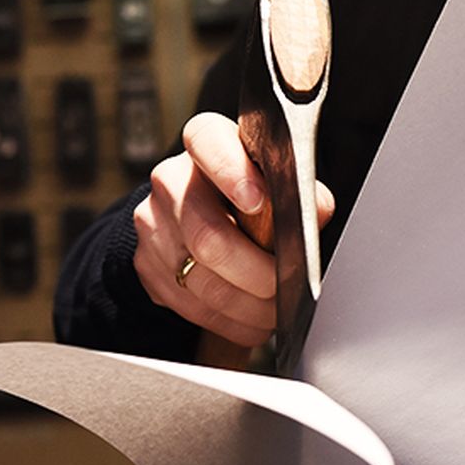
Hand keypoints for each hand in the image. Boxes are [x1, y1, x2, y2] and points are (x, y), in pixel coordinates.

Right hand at [133, 112, 334, 347]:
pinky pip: (189, 305)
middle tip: (288, 284)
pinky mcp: (147, 265)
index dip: (231, 172)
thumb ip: (300, 189)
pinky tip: (252, 320)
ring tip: (277, 311)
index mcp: (207, 143)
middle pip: (207, 233)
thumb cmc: (251, 192)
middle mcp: (171, 179)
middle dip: (257, 270)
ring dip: (248, 305)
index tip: (259, 200)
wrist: (200, 213)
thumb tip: (317, 210)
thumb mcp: (279, 178)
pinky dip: (229, 321)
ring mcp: (153, 223)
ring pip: (201, 279)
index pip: (207, 142)